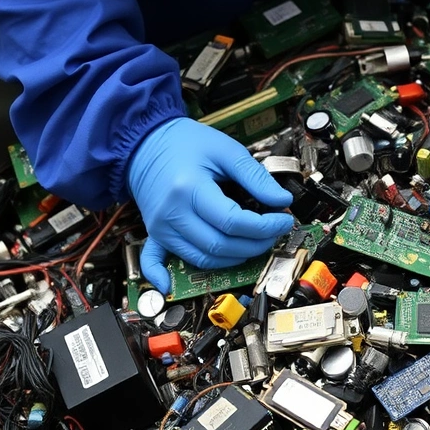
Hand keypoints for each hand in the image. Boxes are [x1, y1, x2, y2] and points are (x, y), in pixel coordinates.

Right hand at [128, 117, 293, 292]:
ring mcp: (161, 227)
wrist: (145, 143)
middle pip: (220, 245)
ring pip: (202, 258)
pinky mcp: (155, 233)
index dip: (264, 227)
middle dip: (255, 244)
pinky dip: (161, 276)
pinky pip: (154, 260)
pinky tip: (171, 286)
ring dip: (233, 258)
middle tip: (273, 233)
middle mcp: (172, 213)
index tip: (283, 220)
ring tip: (254, 244)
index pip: (233, 222)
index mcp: (189, 188)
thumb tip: (282, 201)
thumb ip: (256, 176)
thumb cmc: (185, 143)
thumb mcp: (226, 150)